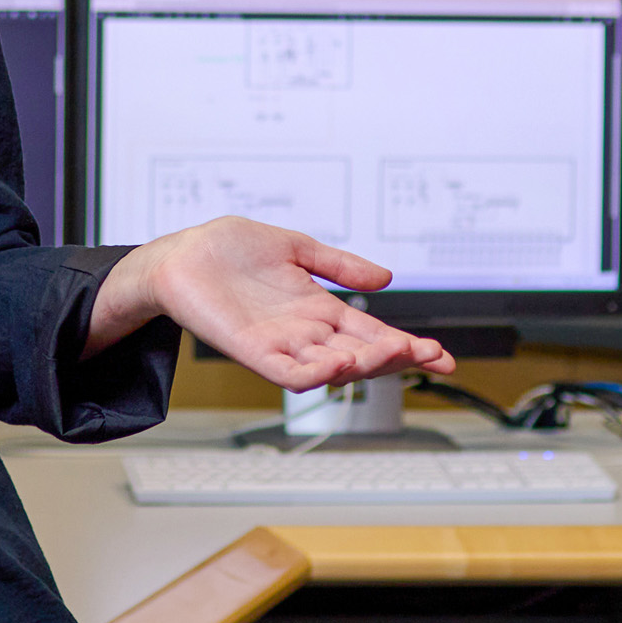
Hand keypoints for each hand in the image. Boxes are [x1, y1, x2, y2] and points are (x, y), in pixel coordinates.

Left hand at [86, 215, 454, 387]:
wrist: (179, 255)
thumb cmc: (227, 250)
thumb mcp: (295, 248)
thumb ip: (339, 265)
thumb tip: (386, 276)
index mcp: (319, 309)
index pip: (373, 332)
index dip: (408, 345)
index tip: (442, 355)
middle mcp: (305, 332)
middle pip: (363, 354)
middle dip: (398, 358)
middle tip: (427, 353)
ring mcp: (281, 344)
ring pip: (334, 367)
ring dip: (365, 364)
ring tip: (391, 350)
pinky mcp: (252, 351)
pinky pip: (290, 373)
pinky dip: (317, 373)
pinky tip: (341, 363)